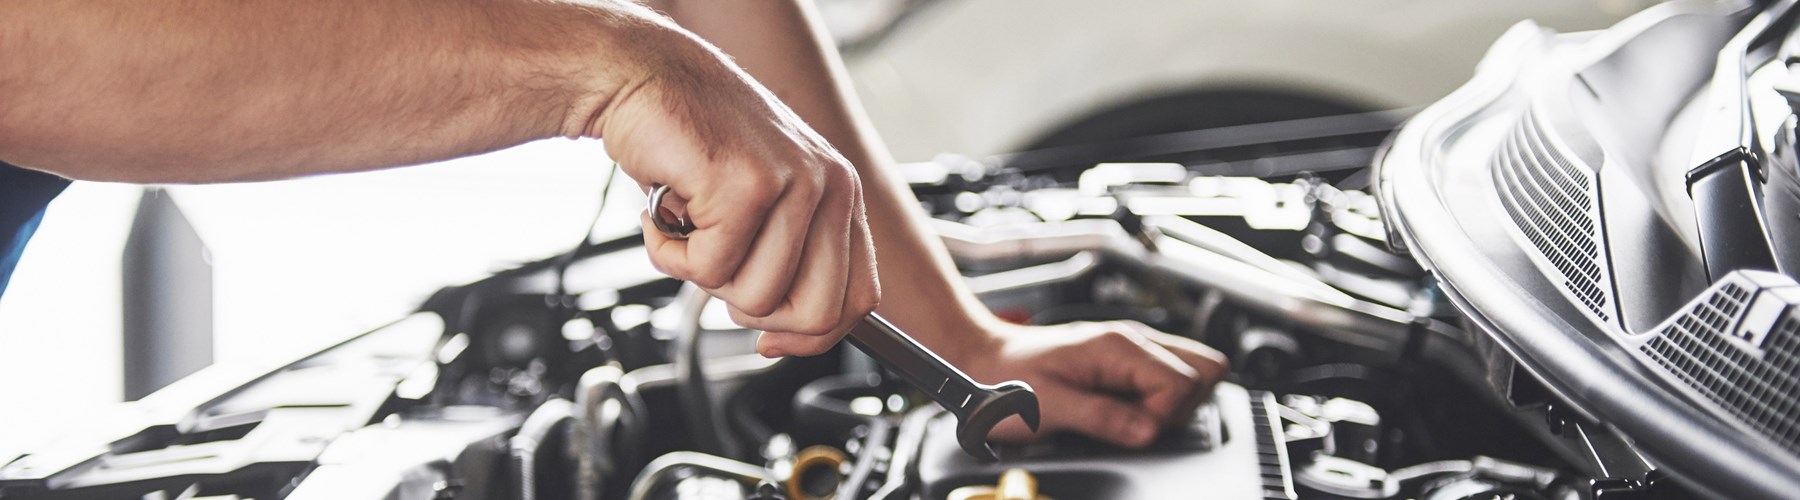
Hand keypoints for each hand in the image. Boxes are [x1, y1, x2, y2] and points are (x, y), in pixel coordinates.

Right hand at [594, 29, 878, 356]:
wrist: (641, 79)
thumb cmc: (694, 142)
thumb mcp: (762, 202)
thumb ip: (788, 257)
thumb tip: (785, 335)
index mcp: (842, 193)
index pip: (859, 298)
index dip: (812, 336)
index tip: (770, 340)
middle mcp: (830, 186)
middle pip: (816, 313)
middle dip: (753, 312)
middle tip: (717, 268)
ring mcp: (794, 183)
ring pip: (756, 297)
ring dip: (701, 274)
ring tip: (688, 225)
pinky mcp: (747, 185)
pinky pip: (709, 270)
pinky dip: (669, 253)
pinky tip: (664, 210)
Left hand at [962, 320, 1228, 447]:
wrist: (981, 360)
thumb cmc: (1005, 380)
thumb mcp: (1048, 406)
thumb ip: (1102, 417)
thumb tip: (1148, 431)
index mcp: (1118, 347)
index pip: (1183, 383)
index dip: (1164, 417)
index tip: (1132, 430)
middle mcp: (1132, 340)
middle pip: (1205, 370)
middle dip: (1181, 408)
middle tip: (1137, 423)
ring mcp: (1132, 348)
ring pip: (1195, 370)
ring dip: (1175, 403)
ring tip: (1132, 416)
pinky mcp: (1126, 361)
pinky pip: (1170, 376)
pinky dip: (1161, 399)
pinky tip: (1129, 409)